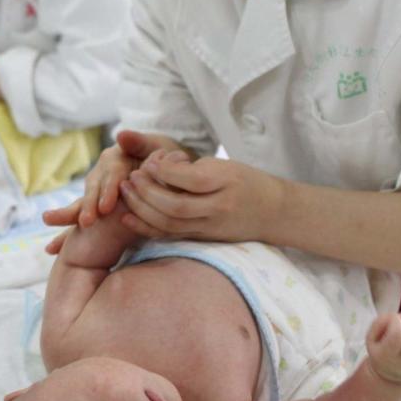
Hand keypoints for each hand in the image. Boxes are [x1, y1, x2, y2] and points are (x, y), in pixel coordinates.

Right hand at [42, 131, 184, 253]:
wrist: (165, 173)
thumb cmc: (165, 160)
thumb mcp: (158, 147)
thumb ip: (141, 142)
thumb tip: (120, 135)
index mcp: (115, 158)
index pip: (111, 174)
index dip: (108, 190)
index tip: (106, 208)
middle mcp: (101, 174)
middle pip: (92, 190)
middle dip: (88, 207)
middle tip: (86, 223)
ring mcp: (96, 193)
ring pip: (81, 205)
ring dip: (71, 219)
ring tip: (59, 236)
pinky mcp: (95, 209)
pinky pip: (80, 221)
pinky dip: (66, 235)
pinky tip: (52, 249)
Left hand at [117, 153, 281, 241]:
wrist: (274, 212)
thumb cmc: (246, 181)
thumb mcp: (225, 165)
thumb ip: (192, 168)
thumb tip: (155, 167)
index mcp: (226, 183)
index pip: (190, 179)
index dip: (164, 171)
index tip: (148, 161)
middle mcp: (219, 208)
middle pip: (176, 206)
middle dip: (147, 192)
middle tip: (130, 178)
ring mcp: (211, 227)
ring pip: (170, 224)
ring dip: (142, 209)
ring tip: (126, 192)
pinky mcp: (204, 239)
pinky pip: (171, 235)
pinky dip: (148, 228)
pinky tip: (129, 217)